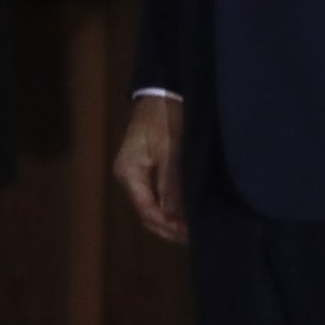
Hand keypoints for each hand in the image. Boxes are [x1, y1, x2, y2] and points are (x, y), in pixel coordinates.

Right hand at [113, 95, 187, 243]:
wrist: (165, 87)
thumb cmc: (165, 117)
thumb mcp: (171, 150)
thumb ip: (171, 184)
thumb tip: (172, 218)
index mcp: (128, 172)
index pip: (146, 210)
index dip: (167, 225)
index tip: (190, 235)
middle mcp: (129, 176)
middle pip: (147, 212)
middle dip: (169, 227)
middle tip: (195, 236)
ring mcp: (138, 172)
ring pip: (154, 205)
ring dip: (172, 218)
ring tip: (194, 227)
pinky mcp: (149, 166)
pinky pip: (158, 194)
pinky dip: (172, 205)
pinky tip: (188, 210)